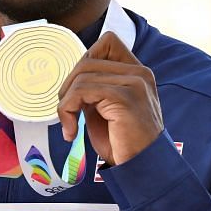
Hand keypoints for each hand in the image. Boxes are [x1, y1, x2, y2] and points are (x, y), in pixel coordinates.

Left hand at [57, 33, 162, 166]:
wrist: (144, 169)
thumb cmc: (125, 144)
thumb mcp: (107, 109)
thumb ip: (95, 89)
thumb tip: (71, 79)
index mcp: (138, 73)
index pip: (108, 42)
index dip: (86, 61)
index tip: (78, 90)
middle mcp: (139, 73)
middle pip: (87, 60)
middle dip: (68, 86)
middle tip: (67, 112)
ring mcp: (134, 83)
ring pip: (82, 75)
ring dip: (66, 102)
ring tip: (69, 125)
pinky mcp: (124, 97)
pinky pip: (81, 92)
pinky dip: (67, 111)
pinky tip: (71, 132)